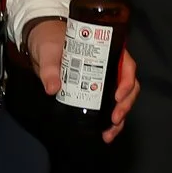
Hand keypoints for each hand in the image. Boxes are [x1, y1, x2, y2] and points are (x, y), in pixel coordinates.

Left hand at [26, 20, 141, 143]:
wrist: (42, 45)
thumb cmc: (51, 39)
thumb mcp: (49, 51)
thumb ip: (50, 68)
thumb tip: (53, 88)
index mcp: (107, 51)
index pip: (126, 66)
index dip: (127, 82)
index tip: (118, 96)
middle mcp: (111, 66)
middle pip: (129, 86)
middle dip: (125, 104)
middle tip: (114, 119)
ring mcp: (104, 80)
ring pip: (121, 99)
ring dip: (119, 117)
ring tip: (109, 133)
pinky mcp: (95, 92)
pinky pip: (108, 106)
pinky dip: (108, 121)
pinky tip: (104, 133)